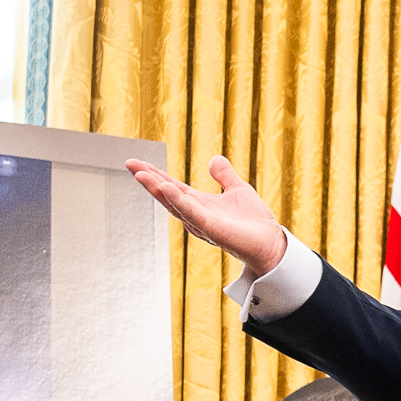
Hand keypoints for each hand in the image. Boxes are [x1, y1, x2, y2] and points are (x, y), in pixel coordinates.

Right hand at [126, 156, 289, 275]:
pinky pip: (192, 213)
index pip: (171, 186)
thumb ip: (224, 175)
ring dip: (157, 189)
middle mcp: (195, 214)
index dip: (154, 174)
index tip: (136, 163)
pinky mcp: (212, 229)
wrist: (270, 242)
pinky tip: (167, 189)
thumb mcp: (238, 189)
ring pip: (174, 204)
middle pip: (166, 194)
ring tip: (141, 174)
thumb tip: (214, 158)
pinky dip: (179, 201)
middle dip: (148, 180)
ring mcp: (201, 222)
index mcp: (199, 204)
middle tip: (130, 164)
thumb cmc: (254, 222)